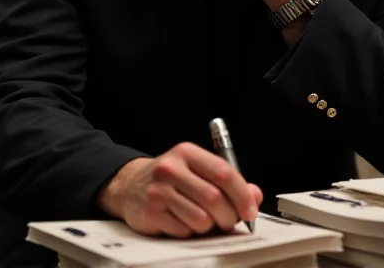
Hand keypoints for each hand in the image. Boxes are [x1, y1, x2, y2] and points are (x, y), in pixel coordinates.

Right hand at [97, 143, 262, 237]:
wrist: (129, 186)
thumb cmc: (172, 179)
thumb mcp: (199, 170)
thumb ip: (228, 181)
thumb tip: (254, 196)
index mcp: (188, 153)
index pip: (224, 172)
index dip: (242, 194)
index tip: (251, 211)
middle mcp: (171, 168)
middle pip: (214, 198)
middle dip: (228, 216)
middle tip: (229, 221)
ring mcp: (158, 191)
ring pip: (200, 218)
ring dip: (208, 226)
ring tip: (202, 219)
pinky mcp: (150, 213)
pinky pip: (183, 230)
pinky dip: (189, 231)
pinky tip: (181, 221)